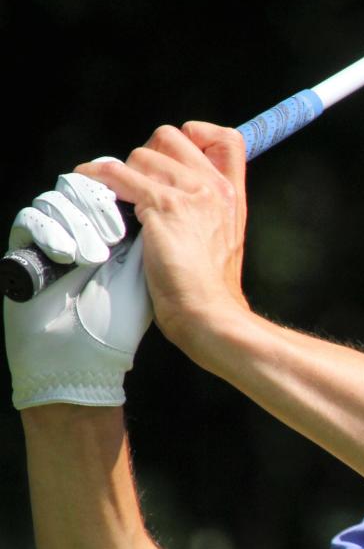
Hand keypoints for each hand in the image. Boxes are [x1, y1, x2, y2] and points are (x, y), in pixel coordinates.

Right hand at [4, 172, 151, 408]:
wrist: (78, 359)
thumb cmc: (115, 326)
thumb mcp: (139, 275)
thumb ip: (144, 235)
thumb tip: (153, 195)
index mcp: (113, 237)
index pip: (110, 192)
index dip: (117, 191)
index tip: (133, 203)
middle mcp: (81, 234)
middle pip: (80, 188)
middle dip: (97, 204)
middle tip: (113, 232)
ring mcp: (52, 240)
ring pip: (55, 200)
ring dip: (76, 221)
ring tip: (93, 256)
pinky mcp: (25, 251)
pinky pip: (29, 220)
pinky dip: (49, 230)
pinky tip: (67, 254)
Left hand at [76, 123, 249, 354]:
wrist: (208, 312)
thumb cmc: (209, 288)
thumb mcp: (221, 241)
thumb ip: (205, 211)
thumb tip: (165, 193)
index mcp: (232, 195)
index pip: (227, 139)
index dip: (197, 134)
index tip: (175, 156)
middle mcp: (215, 188)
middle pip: (172, 136)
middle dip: (148, 154)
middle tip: (137, 184)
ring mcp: (191, 195)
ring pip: (142, 155)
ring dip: (124, 174)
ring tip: (119, 200)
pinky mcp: (163, 207)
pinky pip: (118, 174)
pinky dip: (98, 176)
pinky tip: (89, 184)